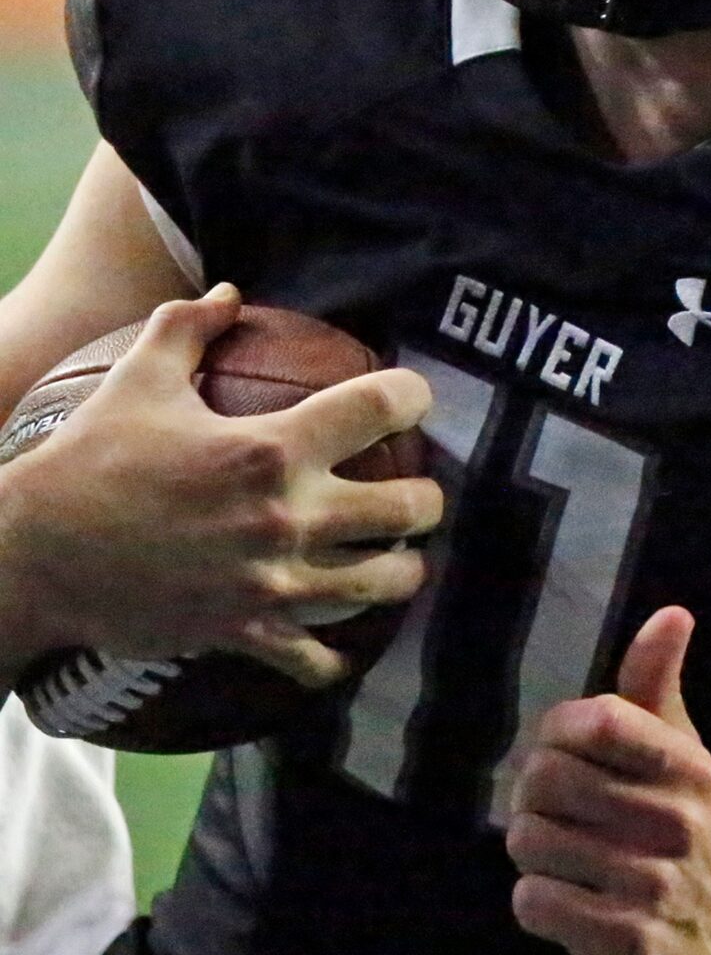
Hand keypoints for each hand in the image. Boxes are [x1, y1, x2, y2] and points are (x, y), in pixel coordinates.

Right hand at [0, 284, 440, 686]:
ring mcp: (271, 580)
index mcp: (271, 448)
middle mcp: (286, 515)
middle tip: (413, 494)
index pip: (384, 406)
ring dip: (400, 571)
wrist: (30, 558)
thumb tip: (230, 292)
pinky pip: (318, 662)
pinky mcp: (245, 632)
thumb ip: (188, 328)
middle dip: (427, 500)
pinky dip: (335, 658)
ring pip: (387, 583)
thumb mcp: (136, 381)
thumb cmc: (86, 462)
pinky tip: (336, 644)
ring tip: (391, 559)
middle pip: (413, 508)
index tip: (411, 401)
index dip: (413, 396)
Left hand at [506, 606, 710, 954]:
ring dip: (533, 855)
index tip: (565, 753)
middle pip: (546, 779)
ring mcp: (651, 883)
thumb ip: (659, 686)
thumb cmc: (684, 836)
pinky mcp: (624, 940)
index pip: (598, 721)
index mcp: (688, 767)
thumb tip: (672, 612)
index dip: (559, 733)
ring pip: (530, 840)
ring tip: (565, 861)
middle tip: (555, 815)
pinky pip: (534, 901)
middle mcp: (676, 821)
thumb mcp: (682, 758)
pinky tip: (567, 903)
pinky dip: (536, 903)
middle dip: (533, 797)